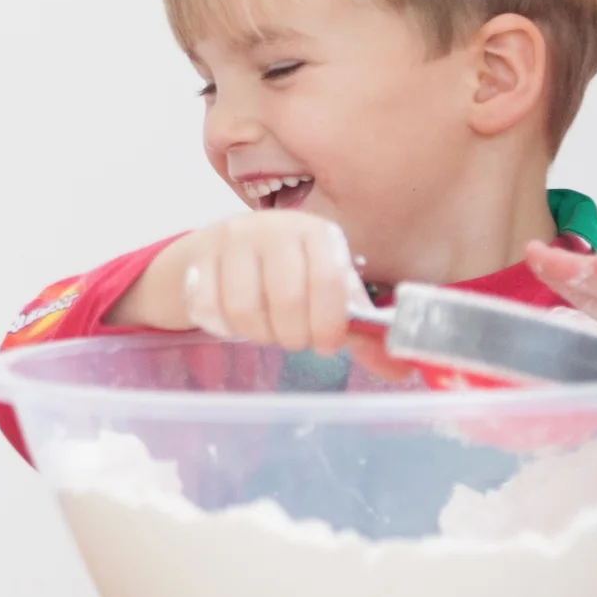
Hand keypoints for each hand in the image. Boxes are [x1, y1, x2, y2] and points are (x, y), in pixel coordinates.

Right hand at [112, 212, 363, 352]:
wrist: (216, 253)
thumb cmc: (280, 277)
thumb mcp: (322, 296)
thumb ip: (358, 334)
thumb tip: (400, 370)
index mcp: (316, 231)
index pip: (329, 281)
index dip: (329, 323)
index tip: (327, 344)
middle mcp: (274, 226)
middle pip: (286, 300)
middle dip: (292, 335)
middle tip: (292, 338)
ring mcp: (231, 238)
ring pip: (245, 309)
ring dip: (258, 333)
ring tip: (265, 328)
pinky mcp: (197, 255)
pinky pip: (209, 310)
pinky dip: (223, 327)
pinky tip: (232, 320)